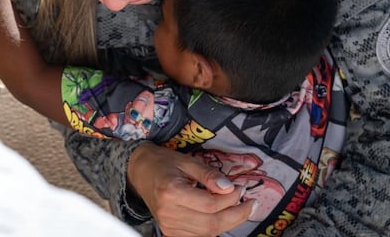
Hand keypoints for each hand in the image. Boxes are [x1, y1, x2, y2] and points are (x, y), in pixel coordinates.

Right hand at [127, 143, 252, 236]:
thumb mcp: (186, 160)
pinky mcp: (170, 231)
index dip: (231, 198)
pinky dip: (214, 228)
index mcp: (171, 192)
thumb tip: (229, 187)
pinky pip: (198, 236)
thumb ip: (208, 174)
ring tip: (240, 209)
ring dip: (228, 222)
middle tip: (250, 203)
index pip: (210, 204)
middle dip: (236, 215)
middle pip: (211, 223)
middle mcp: (168, 212)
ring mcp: (167, 225)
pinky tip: (223, 216)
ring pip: (207, 233)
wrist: (139, 172)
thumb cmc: (163, 163)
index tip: (241, 188)